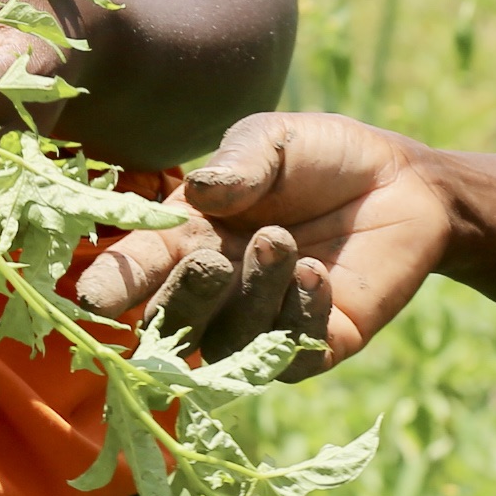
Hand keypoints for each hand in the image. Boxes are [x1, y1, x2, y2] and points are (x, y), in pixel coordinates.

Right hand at [74, 111, 455, 374]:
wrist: (403, 182)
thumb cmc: (323, 157)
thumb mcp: (275, 140)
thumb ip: (240, 162)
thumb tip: (203, 190)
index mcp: (189, 237)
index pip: (139, 270)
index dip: (113, 285)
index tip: (92, 297)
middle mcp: (217, 289)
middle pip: (173, 324)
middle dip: (183, 300)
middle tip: (210, 261)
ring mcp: (262, 323)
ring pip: (229, 343)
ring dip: (252, 295)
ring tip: (283, 242)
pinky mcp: (315, 345)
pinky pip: (289, 355)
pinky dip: (297, 316)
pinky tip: (315, 273)